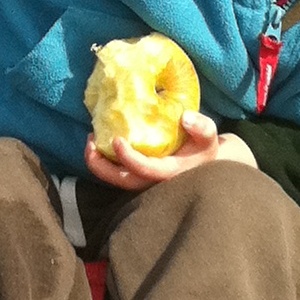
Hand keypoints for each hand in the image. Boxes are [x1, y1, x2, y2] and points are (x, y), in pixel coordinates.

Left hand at [84, 113, 256, 191]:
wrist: (203, 165)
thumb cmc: (204, 150)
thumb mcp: (210, 138)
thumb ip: (202, 127)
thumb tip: (185, 117)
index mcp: (169, 173)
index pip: (145, 170)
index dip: (129, 158)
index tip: (117, 140)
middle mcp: (152, 181)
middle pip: (121, 180)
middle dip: (100, 165)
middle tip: (90, 142)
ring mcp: (142, 180)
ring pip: (114, 178)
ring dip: (97, 162)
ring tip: (90, 140)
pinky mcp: (136, 175)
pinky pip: (115, 171)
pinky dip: (103, 159)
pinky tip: (99, 141)